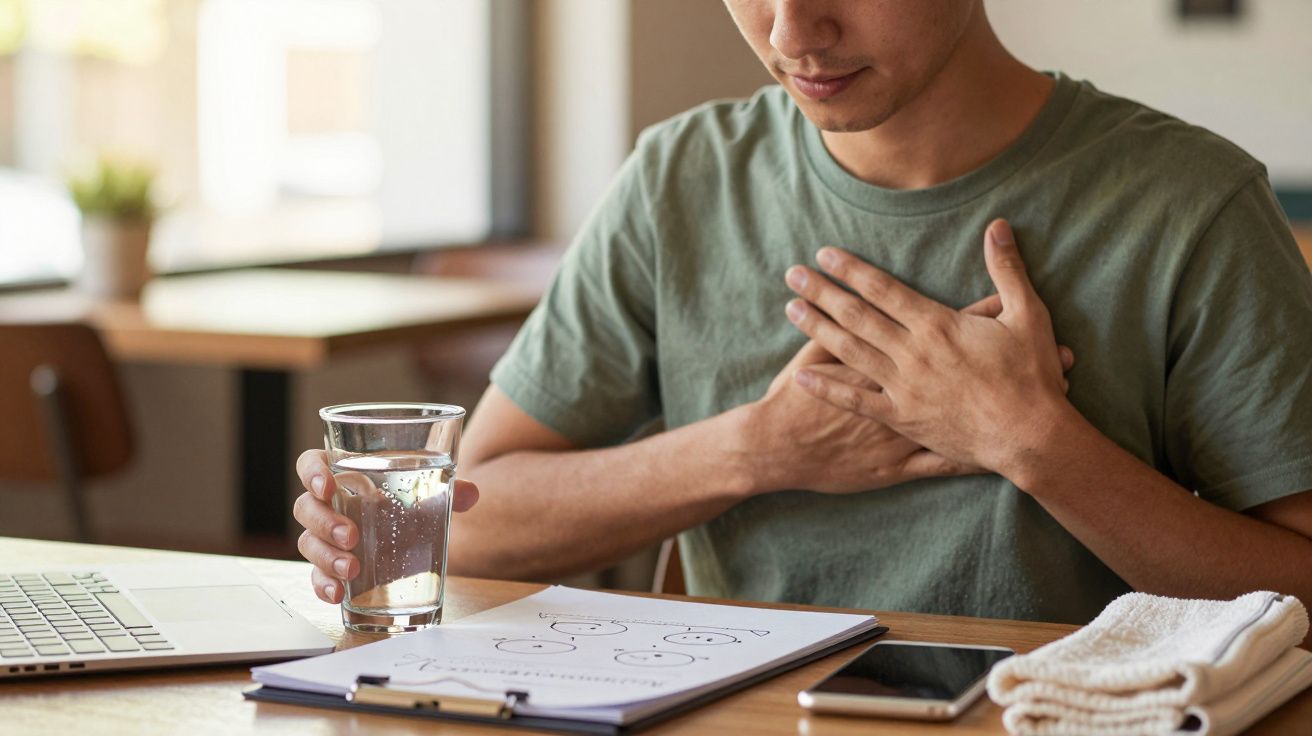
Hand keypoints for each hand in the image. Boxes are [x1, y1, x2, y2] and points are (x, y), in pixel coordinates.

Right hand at [293, 450, 479, 603]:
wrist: (414, 536)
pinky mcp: (330, 567)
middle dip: (325, 523)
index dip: (312, 473)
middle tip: (351, 536)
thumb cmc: (410, 503)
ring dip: (326, 557)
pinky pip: (315, 575)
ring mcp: (325, 537)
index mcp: (345, 474)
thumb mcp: (430, 493)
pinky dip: (323, 585)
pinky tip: (337, 594)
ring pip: (308, 543)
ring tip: (351, 570)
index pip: (311, 464)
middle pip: (307, 508)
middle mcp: (329, 504)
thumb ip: (449, 490)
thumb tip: (471, 494)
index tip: (327, 486)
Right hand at [738, 293, 1023, 494]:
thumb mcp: (813, 350)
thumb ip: (843, 321)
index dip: (985, 320)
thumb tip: (850, 290)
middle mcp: (906, 391)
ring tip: (1051, 405)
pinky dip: (979, 463)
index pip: (946, 332)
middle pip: (972, 374)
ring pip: (971, 421)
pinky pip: (945, 467)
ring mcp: (906, 430)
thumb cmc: (794, 398)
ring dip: (1011, 413)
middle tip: (1065, 353)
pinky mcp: (898, 465)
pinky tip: (1014, 461)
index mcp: (890, 358)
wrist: (779, 446)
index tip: (1021, 309)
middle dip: (1018, 365)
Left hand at [783, 218, 1072, 475]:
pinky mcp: (902, 418)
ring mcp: (904, 387)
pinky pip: (856, 401)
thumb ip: (1007, 269)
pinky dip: (826, 388)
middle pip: (857, 316)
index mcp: (938, 325)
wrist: (1031, 436)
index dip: (851, 270)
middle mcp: (913, 353)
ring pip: (850, 352)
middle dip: (822, 292)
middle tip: (792, 274)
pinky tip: (800, 376)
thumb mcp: (1027, 315)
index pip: (883, 290)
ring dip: (818, 328)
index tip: (824, 255)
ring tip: (791, 309)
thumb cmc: (1034, 376)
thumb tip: (997, 226)